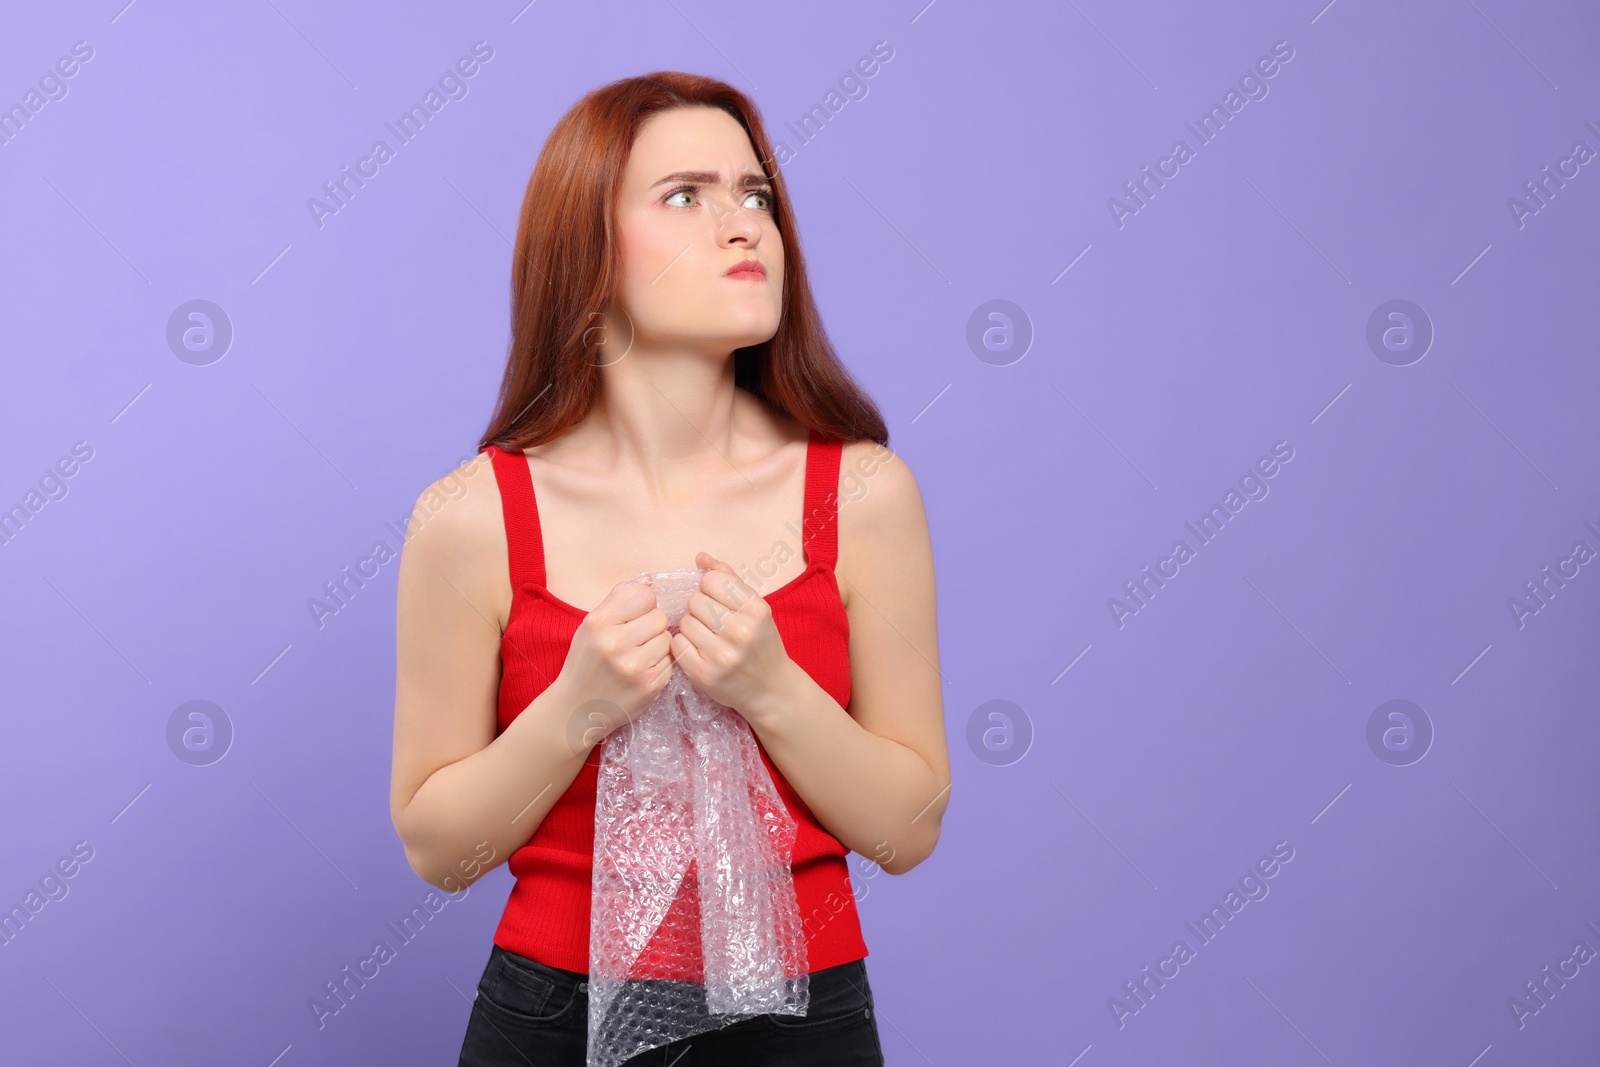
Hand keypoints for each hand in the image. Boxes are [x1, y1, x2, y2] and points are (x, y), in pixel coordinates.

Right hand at [552, 581, 673, 752]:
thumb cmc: (585, 662)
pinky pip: (671, 661)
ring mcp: (635, 667)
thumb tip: (651, 580)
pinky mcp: (650, 686)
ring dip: (658, 644)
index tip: (634, 615)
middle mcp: (616, 644)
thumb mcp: (590, 625)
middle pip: (660, 616)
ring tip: (639, 653)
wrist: (577, 708)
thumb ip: (618, 599)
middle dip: (651, 625)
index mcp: (599, 623)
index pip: (645, 595)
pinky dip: (661, 663)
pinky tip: (643, 669)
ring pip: (668, 638)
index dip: (643, 604)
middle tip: (637, 637)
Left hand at [669, 552, 794, 723]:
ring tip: (707, 636)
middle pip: (695, 601)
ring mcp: (721, 655)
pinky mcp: (704, 675)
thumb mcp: (755, 607)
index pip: (711, 580)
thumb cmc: (761, 642)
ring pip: (684, 622)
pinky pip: (677, 645)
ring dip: (691, 626)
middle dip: (699, 608)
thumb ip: (729, 578)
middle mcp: (740, 631)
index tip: (718, 600)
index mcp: (756, 609)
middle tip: (712, 621)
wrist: (772, 689)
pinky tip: (698, 650)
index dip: (709, 588)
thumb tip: (700, 557)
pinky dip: (684, 645)